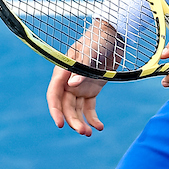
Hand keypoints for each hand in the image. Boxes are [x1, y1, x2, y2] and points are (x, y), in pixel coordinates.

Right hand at [46, 20, 118, 136]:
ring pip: (76, 110)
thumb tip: (71, 86)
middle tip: (83, 132)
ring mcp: (80, 87)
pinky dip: (93, 119)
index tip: (60, 124)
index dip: (55, 111)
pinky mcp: (92, 90)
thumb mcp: (90, 52)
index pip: (54, 95)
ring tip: (90, 133)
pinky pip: (89, 109)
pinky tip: (99, 127)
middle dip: (72, 120)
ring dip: (81, 122)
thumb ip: (81, 69)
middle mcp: (68, 82)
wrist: (114, 35)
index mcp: (63, 72)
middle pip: (65, 107)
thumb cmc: (98, 39)